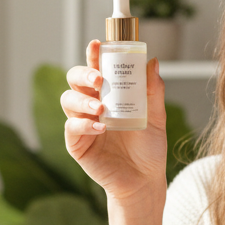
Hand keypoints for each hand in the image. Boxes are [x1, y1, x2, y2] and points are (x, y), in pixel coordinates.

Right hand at [62, 40, 168, 203]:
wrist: (145, 180)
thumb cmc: (149, 148)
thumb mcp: (156, 117)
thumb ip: (153, 91)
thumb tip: (152, 62)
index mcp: (109, 94)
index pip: (97, 68)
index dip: (94, 54)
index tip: (99, 44)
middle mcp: (92, 105)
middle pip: (75, 80)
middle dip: (83, 74)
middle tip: (98, 80)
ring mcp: (82, 124)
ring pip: (68, 101)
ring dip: (83, 101)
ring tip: (101, 108)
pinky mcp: (77, 144)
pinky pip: (72, 128)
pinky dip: (84, 125)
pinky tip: (100, 128)